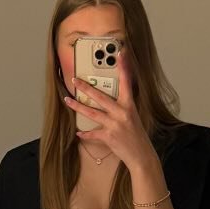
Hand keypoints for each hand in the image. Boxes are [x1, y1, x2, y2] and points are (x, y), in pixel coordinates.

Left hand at [63, 49, 155, 170]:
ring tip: (68, 100)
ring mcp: (114, 125)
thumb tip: (110, 100)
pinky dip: (85, 134)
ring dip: (78, 107)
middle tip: (75, 79)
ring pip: (92, 113)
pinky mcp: (108, 137)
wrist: (141, 156)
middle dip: (86, 87)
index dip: (124, 66)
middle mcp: (122, 113)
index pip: (126, 82)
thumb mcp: (133, 117)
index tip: (120, 52)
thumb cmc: (137, 137)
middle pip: (100, 96)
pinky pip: (93, 134)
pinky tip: (79, 133)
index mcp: (129, 105)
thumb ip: (122, 108)